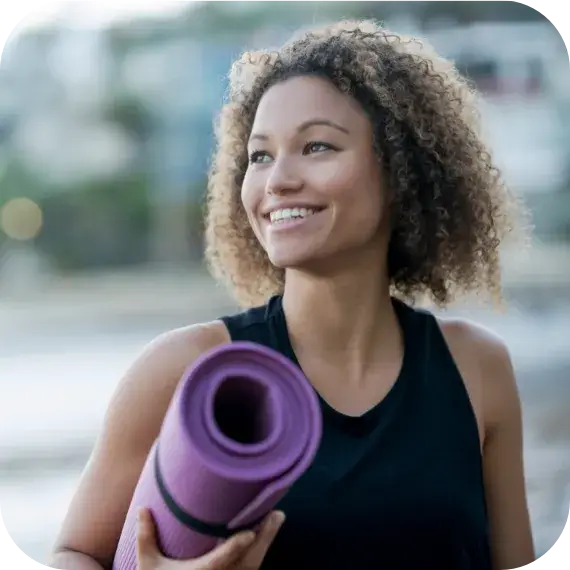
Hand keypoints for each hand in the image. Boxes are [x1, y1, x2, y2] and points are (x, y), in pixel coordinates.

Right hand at [136, 507, 284, 569]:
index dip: (237, 548)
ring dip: (266, 543)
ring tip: (274, 518)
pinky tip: (263, 536)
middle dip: (265, 538)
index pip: (223, 562)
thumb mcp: (149, 566)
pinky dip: (259, 553)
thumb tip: (142, 507)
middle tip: (276, 514)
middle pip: (249, 562)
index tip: (249, 533)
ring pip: (254, 566)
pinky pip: (252, 569)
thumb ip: (146, 538)